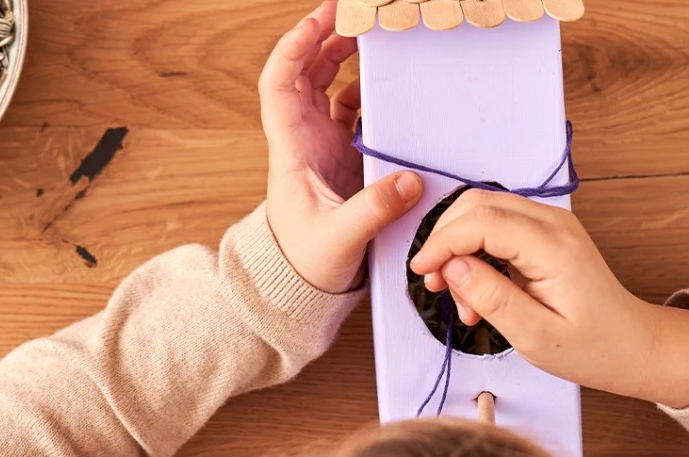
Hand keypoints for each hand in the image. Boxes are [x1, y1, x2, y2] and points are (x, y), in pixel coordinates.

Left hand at [261, 0, 422, 293]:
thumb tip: (408, 180)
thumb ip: (373, 210)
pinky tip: (386, 85)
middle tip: (353, 11)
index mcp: (292, 147)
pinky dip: (365, 91)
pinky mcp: (340, 158)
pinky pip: (349, 110)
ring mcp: (321, 145)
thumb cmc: (304, 263)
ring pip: (327, 86)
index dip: (295, 47)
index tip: (319, 21)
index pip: (280, 83)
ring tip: (372, 36)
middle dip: (324, 37)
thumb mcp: (339, 239)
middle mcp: (302, 138)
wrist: (297, 286)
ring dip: (344, 58)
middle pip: (305, 72)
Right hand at [407, 191, 688, 407]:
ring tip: (464, 300)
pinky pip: (497, 227)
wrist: (633, 345)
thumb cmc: (594, 347)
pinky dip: (476, 252)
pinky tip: (479, 292)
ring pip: (484, 211)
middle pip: (479, 204)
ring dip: (460, 248)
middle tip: (437, 285)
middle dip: (446, 240)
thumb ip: (492, 299)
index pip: (482, 221)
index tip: (423, 272)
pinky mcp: (545, 233)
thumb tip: (454, 267)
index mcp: (553, 247)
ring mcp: (550, 224)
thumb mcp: (536, 337)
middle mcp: (553, 223)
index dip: (443, 242)